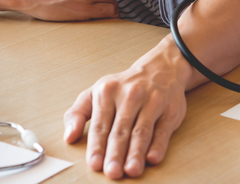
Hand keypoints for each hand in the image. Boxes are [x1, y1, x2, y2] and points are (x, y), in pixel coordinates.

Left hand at [63, 37, 188, 178]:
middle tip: (112, 172)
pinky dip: (158, 145)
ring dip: (136, 152)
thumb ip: (77, 114)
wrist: (160, 68)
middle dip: (116, 153)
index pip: (100, 124)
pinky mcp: (170, 110)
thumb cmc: (124, 87)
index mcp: (107, 91)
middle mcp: (130, 95)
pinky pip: (162, 130)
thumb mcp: (95, 92)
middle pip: (121, 130)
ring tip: (131, 170)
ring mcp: (152, 101)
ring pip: (142, 131)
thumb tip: (69, 137)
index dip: (97, 146)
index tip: (94, 163)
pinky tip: (153, 158)